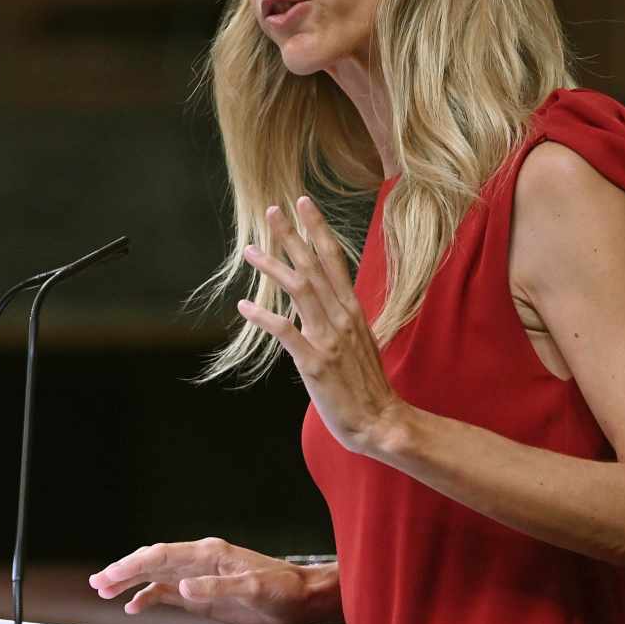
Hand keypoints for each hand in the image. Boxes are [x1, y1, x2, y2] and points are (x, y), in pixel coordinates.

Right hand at [88, 538, 336, 623]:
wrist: (301, 599)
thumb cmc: (282, 589)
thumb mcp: (253, 589)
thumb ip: (217, 588)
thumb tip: (182, 586)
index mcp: (209, 553)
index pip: (162, 555)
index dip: (134, 564)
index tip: (111, 575)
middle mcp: (200, 561)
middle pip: (154, 562)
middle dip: (125, 570)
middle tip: (98, 582)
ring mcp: (201, 577)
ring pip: (158, 575)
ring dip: (132, 582)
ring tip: (105, 591)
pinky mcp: (204, 594)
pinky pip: (170, 592)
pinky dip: (150, 597)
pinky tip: (134, 606)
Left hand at [239, 197, 406, 455]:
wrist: (379, 421)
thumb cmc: (366, 384)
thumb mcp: (358, 341)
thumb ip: (339, 318)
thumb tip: (322, 301)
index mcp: (352, 309)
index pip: (334, 258)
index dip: (317, 228)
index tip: (303, 203)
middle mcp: (342, 317)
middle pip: (313, 266)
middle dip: (291, 236)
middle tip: (272, 210)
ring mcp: (329, 339)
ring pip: (299, 290)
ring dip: (273, 267)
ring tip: (250, 250)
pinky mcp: (315, 362)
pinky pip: (286, 332)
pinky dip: (264, 317)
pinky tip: (245, 306)